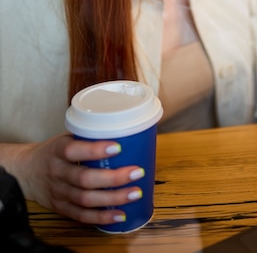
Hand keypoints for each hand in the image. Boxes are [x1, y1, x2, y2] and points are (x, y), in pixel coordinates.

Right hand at [10, 135, 144, 224]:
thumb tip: (127, 133)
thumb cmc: (55, 151)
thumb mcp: (66, 138)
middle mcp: (57, 172)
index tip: (118, 147)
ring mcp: (58, 192)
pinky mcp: (60, 208)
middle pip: (84, 179)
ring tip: (134, 193)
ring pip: (85, 199)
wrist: (27, 171)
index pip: (74, 150)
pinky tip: (119, 214)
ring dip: (112, 198)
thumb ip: (89, 137)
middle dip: (113, 178)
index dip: (95, 150)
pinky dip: (101, 217)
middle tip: (136, 172)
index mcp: (58, 150)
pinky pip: (81, 215)